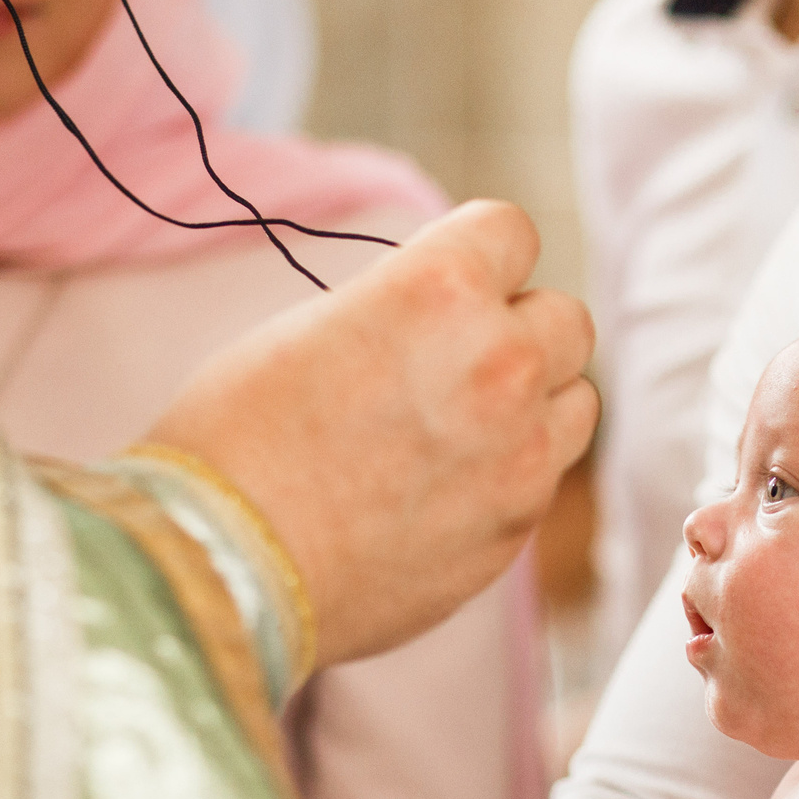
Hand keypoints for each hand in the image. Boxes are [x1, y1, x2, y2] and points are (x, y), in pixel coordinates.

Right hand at [150, 200, 597, 665]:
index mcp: (440, 291)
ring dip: (536, 400)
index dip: (480, 255)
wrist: (221, 567)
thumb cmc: (236, 442)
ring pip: (577, 398)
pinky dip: (515, 469)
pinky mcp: (518, 525)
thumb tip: (445, 315)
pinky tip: (448, 485)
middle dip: (517, 329)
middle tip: (456, 360)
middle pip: (564, 317)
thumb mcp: (313, 325)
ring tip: (462, 424)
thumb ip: (404, 308)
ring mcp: (521, 453)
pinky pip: (548, 475)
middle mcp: (500, 364)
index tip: (458, 281)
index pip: (512, 232)